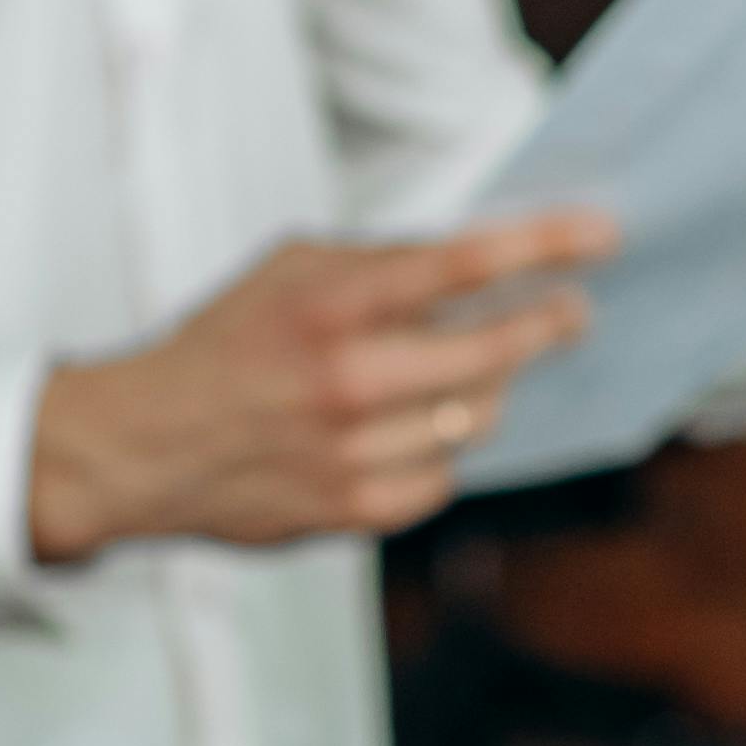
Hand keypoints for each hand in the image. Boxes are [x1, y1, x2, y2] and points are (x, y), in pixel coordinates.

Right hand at [23, 213, 612, 563]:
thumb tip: (484, 264)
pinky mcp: (354, 511)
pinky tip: (419, 429)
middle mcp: (347, 378)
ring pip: (477, 417)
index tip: (602, 234)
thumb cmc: (225, 345)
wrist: (143, 446)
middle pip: (493, 352)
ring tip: (482, 368)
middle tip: (573, 312)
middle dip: (548, 325)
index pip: (462, 263)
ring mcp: (354, 451)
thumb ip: (380, 264)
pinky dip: (443, 451)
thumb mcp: (289, 271)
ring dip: (492, 389)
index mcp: (329, 303)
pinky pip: (443, 476)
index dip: (545, 245)